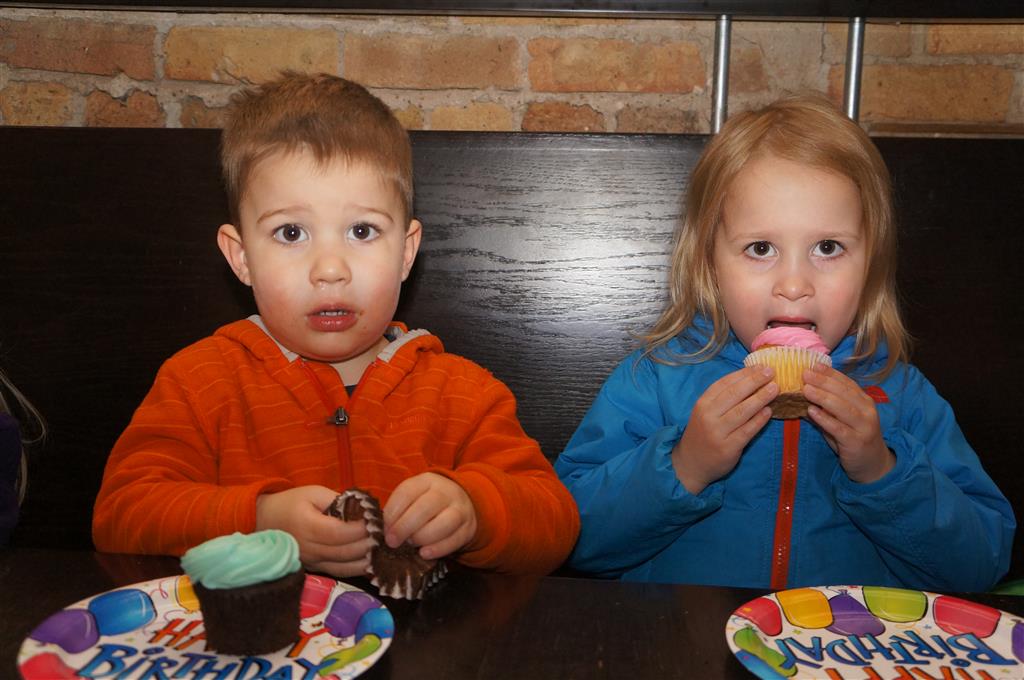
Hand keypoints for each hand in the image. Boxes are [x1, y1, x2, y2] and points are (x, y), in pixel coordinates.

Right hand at [255, 485, 376, 577]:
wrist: (265, 520)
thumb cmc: (291, 503)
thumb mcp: (313, 492)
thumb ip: (338, 501)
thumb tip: (363, 509)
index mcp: (306, 526)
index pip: (337, 533)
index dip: (359, 530)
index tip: (376, 521)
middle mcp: (308, 548)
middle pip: (343, 552)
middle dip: (367, 544)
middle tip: (385, 535)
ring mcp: (311, 562)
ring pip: (343, 567)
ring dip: (365, 560)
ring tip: (382, 549)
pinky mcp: (314, 569)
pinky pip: (338, 572)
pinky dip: (356, 569)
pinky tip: (371, 562)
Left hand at [383, 473, 477, 559]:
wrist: (462, 503)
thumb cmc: (427, 503)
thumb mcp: (413, 498)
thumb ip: (398, 510)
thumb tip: (385, 531)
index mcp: (427, 480)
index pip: (407, 492)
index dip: (393, 512)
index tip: (384, 528)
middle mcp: (446, 492)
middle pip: (425, 507)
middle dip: (404, 527)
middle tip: (392, 542)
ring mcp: (460, 509)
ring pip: (443, 523)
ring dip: (422, 537)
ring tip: (411, 544)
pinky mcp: (468, 528)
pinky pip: (454, 540)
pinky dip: (437, 549)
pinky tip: (424, 553)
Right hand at [671, 365, 777, 493]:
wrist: (690, 463)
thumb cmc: (702, 433)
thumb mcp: (705, 412)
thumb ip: (723, 399)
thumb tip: (750, 379)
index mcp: (703, 403)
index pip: (724, 383)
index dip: (744, 374)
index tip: (760, 366)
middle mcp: (708, 416)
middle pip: (734, 394)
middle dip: (754, 381)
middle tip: (771, 372)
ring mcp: (718, 432)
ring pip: (742, 411)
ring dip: (760, 398)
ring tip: (775, 388)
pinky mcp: (728, 447)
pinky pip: (747, 430)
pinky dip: (759, 420)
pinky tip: (769, 411)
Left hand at [802, 363, 894, 482]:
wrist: (873, 463)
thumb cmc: (853, 436)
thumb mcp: (844, 418)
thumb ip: (830, 405)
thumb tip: (807, 388)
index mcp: (864, 401)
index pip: (846, 383)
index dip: (830, 373)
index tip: (813, 365)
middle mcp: (867, 411)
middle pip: (844, 392)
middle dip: (823, 381)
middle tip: (805, 374)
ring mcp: (863, 427)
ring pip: (842, 408)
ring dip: (822, 397)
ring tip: (806, 389)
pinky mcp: (856, 442)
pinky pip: (838, 428)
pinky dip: (824, 419)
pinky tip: (811, 411)